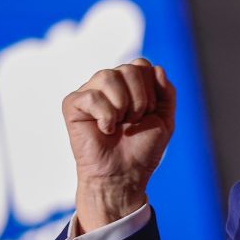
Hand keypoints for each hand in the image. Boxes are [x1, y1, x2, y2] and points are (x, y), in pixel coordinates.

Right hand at [62, 58, 175, 231]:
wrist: (125, 174)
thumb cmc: (142, 149)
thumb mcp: (165, 119)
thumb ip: (166, 92)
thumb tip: (156, 67)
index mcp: (129, 84)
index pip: (141, 65)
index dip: (151, 90)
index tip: (148, 113)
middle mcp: (108, 84)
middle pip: (129, 68)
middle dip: (140, 100)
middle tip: (134, 121)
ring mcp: (89, 92)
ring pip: (108, 76)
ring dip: (123, 106)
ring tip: (120, 125)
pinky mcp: (72, 104)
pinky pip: (92, 96)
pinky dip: (106, 116)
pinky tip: (105, 130)